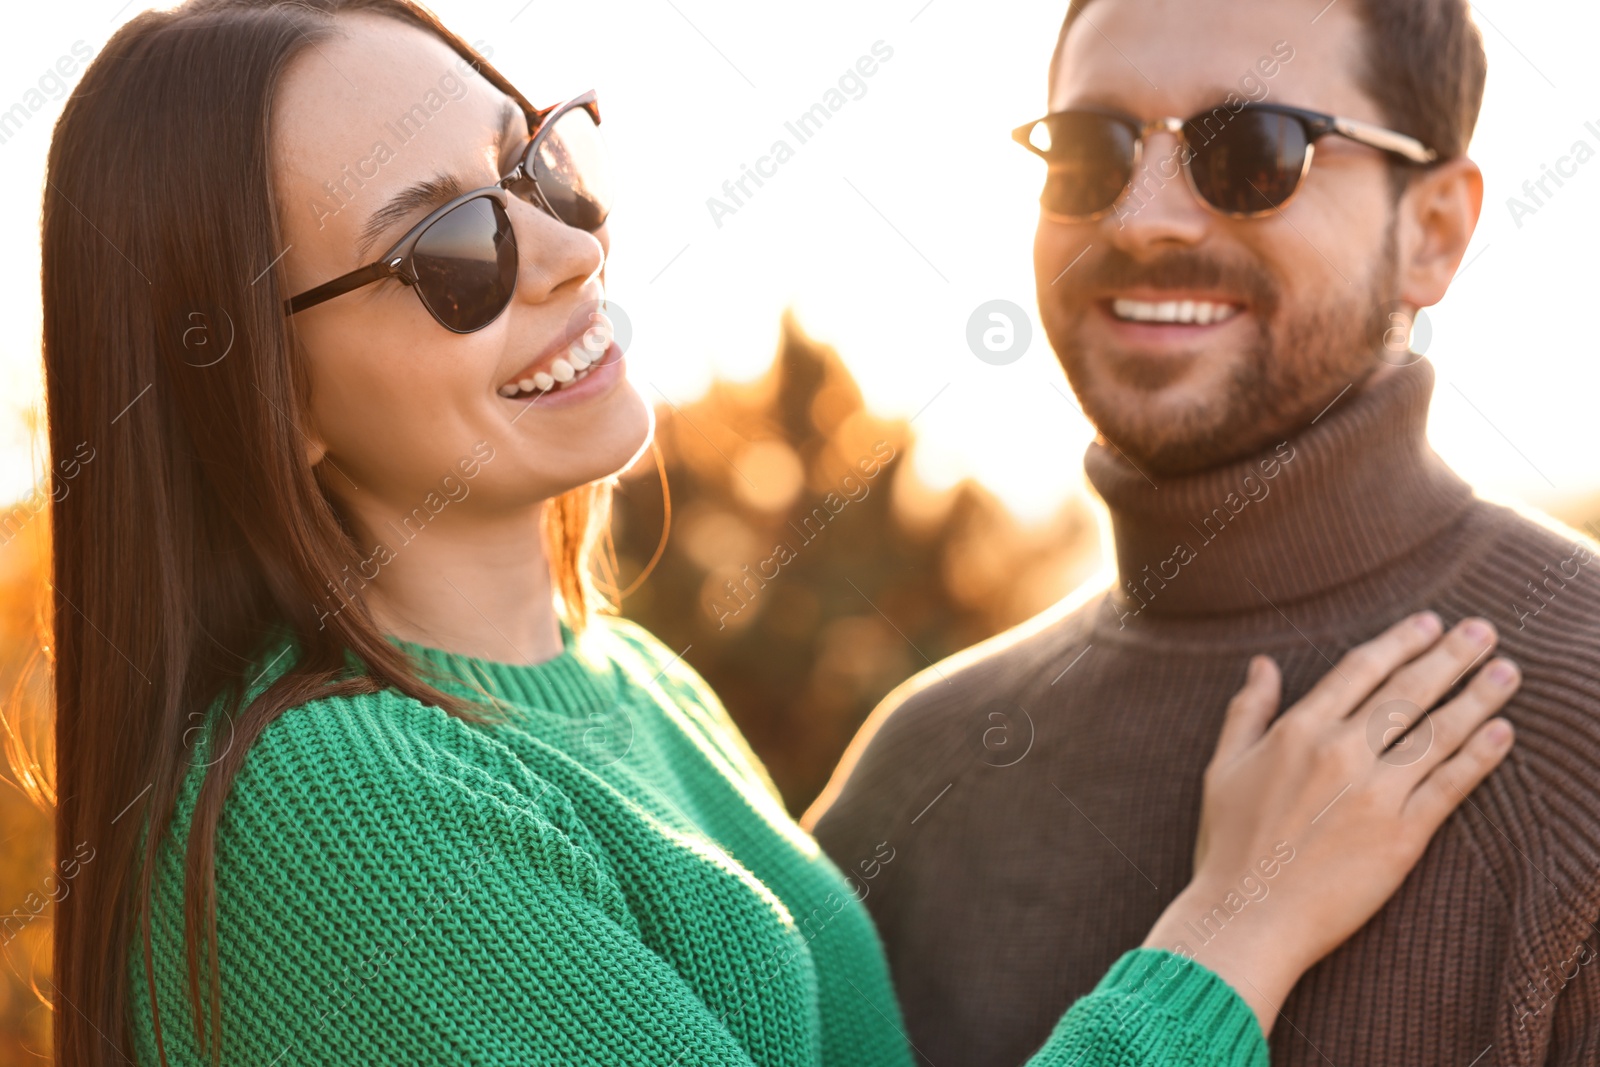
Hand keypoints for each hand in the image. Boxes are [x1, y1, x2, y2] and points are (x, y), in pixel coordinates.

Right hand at [1142, 611, 1518, 1035]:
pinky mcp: (1401, 837)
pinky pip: (1449, 787)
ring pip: (1437, 733)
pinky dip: (1480, 757)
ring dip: (1478, 697)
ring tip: (1507, 672)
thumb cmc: (1228, 846)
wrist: (1247, 916)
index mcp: (1298, 731)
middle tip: (1484, 631)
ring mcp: (1374, 794)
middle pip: (1408, 691)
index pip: (1360, 670)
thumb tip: (1263, 664)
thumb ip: (1248, 711)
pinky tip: (1503, 732)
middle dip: (1450, 655)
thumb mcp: (1222, 767)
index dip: (1399, 641)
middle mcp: (1340, 752)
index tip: (1430, 623)